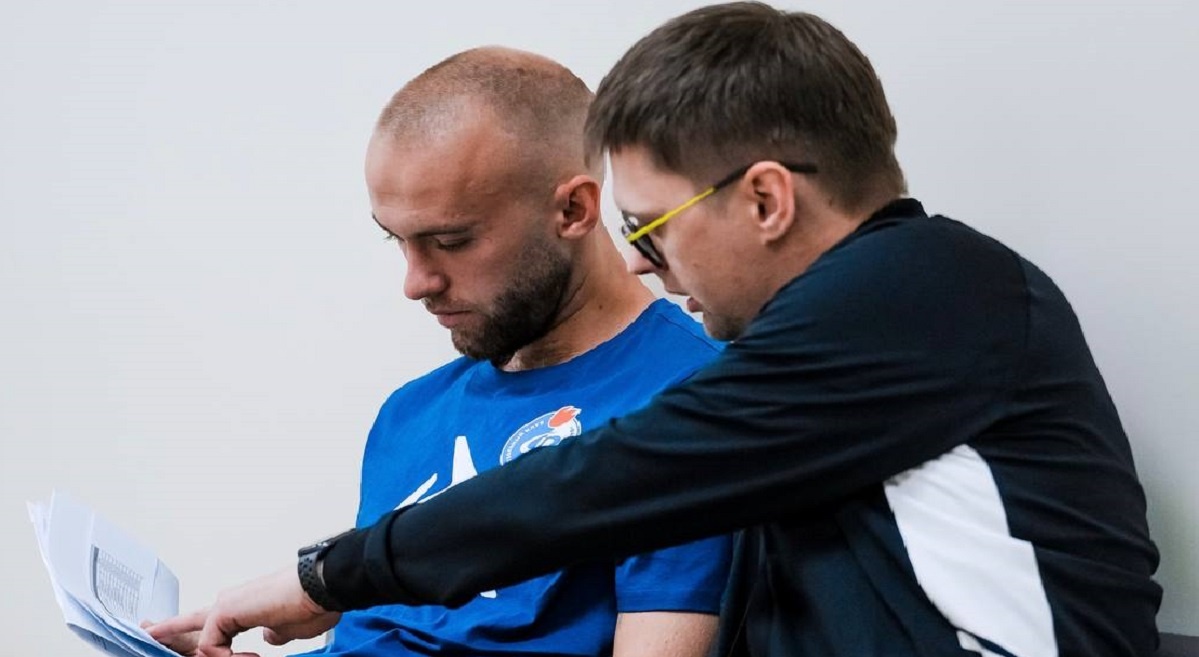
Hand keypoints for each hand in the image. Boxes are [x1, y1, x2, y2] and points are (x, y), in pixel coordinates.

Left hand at [145, 567, 340, 656]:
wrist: (320, 588)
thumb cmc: (311, 605)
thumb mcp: (288, 629)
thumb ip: (273, 634)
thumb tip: (267, 639)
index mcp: (243, 606)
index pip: (207, 621)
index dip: (186, 628)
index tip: (166, 630)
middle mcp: (230, 602)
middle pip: (190, 623)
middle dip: (167, 629)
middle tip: (147, 629)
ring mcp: (226, 605)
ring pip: (199, 637)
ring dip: (212, 656)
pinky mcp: (225, 611)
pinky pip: (209, 646)